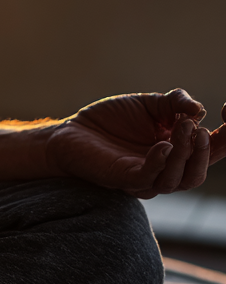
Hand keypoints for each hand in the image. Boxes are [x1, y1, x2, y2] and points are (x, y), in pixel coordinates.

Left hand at [46, 88, 225, 198]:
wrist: (72, 132)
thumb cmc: (111, 120)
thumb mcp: (147, 104)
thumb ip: (173, 103)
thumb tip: (199, 109)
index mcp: (177, 152)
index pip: (210, 150)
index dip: (225, 138)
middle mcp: (166, 170)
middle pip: (198, 170)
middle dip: (206, 150)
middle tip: (201, 128)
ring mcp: (146, 179)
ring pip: (179, 178)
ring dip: (186, 154)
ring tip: (186, 128)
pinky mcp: (124, 180)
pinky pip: (149, 178)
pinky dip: (160, 162)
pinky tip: (164, 145)